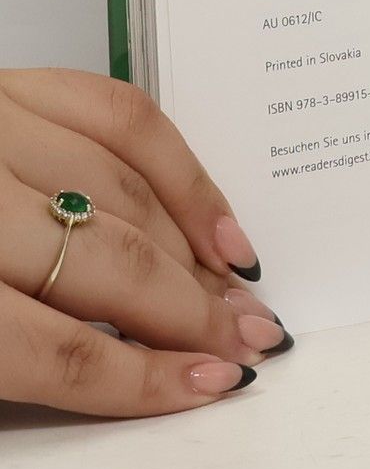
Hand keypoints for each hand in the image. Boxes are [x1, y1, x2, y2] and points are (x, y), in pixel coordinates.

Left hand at [0, 70, 287, 415]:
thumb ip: (26, 348)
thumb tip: (142, 357)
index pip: (57, 349)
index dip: (142, 377)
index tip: (207, 385)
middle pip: (109, 266)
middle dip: (192, 311)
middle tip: (247, 338)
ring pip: (128, 191)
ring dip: (199, 247)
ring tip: (241, 287)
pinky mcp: (16, 83)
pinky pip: (122, 114)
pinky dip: (181, 165)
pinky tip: (213, 215)